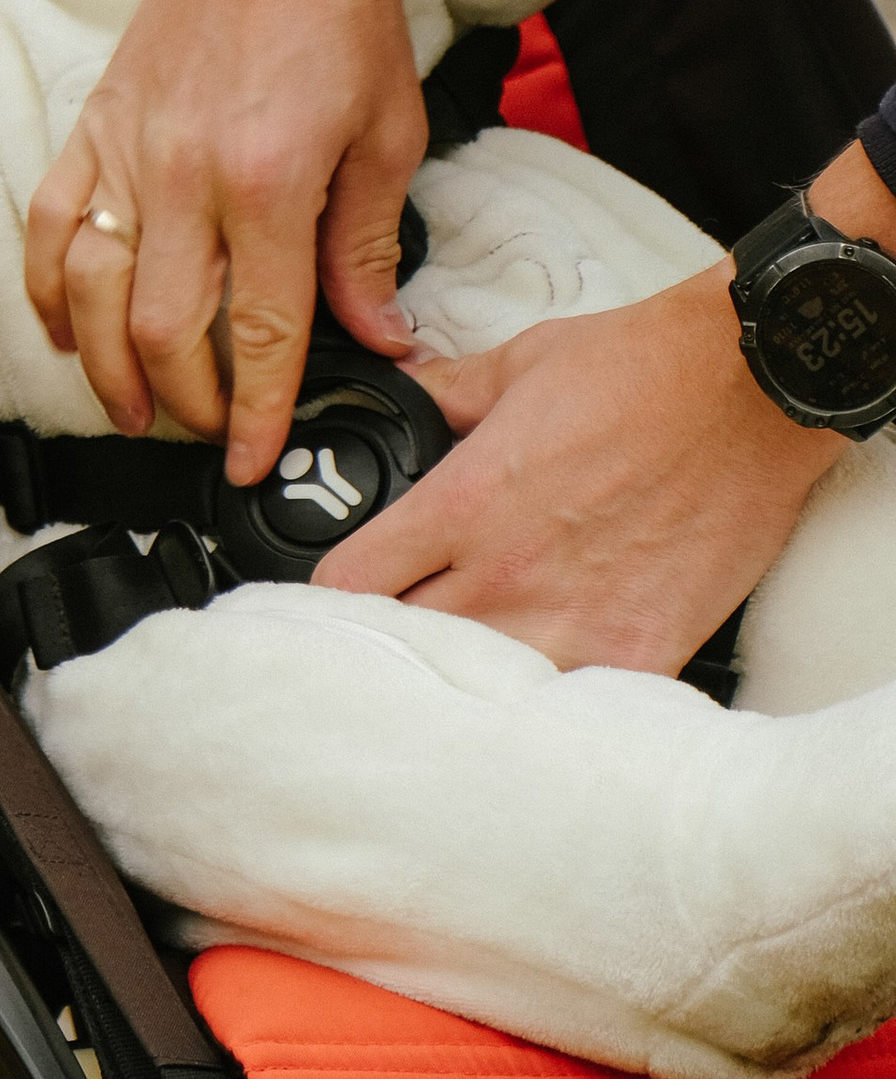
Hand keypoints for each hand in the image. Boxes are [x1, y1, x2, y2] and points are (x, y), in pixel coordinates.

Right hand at [25, 0, 455, 473]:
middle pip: (163, 330)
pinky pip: (47, 220)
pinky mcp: (95, 116)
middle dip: (183, 404)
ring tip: (135, 408)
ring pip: (89, 289)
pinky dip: (46, 287)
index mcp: (272, 180)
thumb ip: (369, 248)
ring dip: (106, 365)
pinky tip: (66, 330)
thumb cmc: (345, 7)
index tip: (253, 463)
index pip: (257, 333)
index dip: (255, 415)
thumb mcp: (391, 134)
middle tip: (209, 434)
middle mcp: (186, 171)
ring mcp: (127, 143)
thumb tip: (378, 339)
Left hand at [315, 265, 842, 666]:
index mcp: (463, 504)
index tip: (336, 599)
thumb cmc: (643, 371)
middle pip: (404, 651)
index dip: (328, 599)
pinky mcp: (641, 655)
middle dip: (390, 646)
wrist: (750, 392)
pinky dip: (551, 711)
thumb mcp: (518, 365)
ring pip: (480, 695)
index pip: (350, 586)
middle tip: (391, 645)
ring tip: (464, 681)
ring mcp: (576, 625)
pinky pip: (572, 713)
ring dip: (467, 687)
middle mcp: (508, 574)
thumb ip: (447, 392)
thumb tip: (407, 390)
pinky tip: (542, 703)